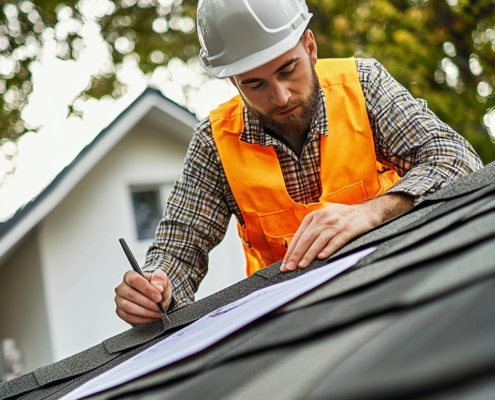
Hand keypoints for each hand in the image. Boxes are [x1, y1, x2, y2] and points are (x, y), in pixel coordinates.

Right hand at [115, 269, 171, 324]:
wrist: (156, 299)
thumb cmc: (157, 288)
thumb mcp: (162, 280)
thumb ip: (160, 279)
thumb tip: (158, 287)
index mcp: (130, 275)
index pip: (134, 280)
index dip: (146, 289)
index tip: (158, 297)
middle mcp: (122, 287)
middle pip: (131, 295)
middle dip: (148, 303)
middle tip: (159, 307)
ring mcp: (119, 300)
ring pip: (129, 307)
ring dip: (145, 312)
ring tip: (157, 313)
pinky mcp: (120, 311)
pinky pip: (128, 317)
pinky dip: (142, 319)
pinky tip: (151, 317)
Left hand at [280, 194, 413, 271]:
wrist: (365, 211)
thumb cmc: (341, 218)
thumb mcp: (323, 219)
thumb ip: (311, 231)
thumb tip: (295, 251)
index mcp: (314, 217)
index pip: (299, 236)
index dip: (291, 251)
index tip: (285, 264)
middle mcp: (323, 219)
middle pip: (306, 238)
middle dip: (296, 254)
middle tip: (289, 268)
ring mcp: (336, 224)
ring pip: (319, 240)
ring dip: (309, 254)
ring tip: (302, 266)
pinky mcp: (348, 229)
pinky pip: (337, 240)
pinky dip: (328, 249)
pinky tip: (322, 257)